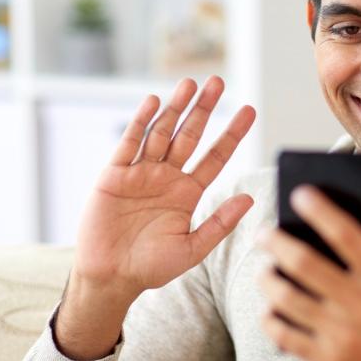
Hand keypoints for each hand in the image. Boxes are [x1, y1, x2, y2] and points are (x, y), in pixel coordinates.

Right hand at [72, 75, 255, 302]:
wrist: (111, 278)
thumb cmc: (152, 267)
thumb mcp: (193, 248)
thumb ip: (220, 223)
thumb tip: (248, 199)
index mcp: (188, 192)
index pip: (216, 156)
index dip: (232, 133)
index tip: (250, 110)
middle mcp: (167, 177)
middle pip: (190, 135)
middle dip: (203, 109)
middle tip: (218, 82)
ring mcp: (141, 173)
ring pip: (161, 133)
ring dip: (175, 108)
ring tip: (189, 84)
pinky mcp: (114, 175)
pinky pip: (129, 144)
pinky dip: (140, 123)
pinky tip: (153, 102)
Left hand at [257, 186, 360, 360]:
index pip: (347, 235)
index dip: (321, 210)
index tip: (300, 194)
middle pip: (306, 264)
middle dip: (277, 242)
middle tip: (262, 232)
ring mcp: (342, 335)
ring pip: (288, 299)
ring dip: (267, 279)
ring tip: (263, 268)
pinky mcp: (328, 360)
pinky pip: (286, 335)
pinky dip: (270, 318)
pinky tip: (268, 306)